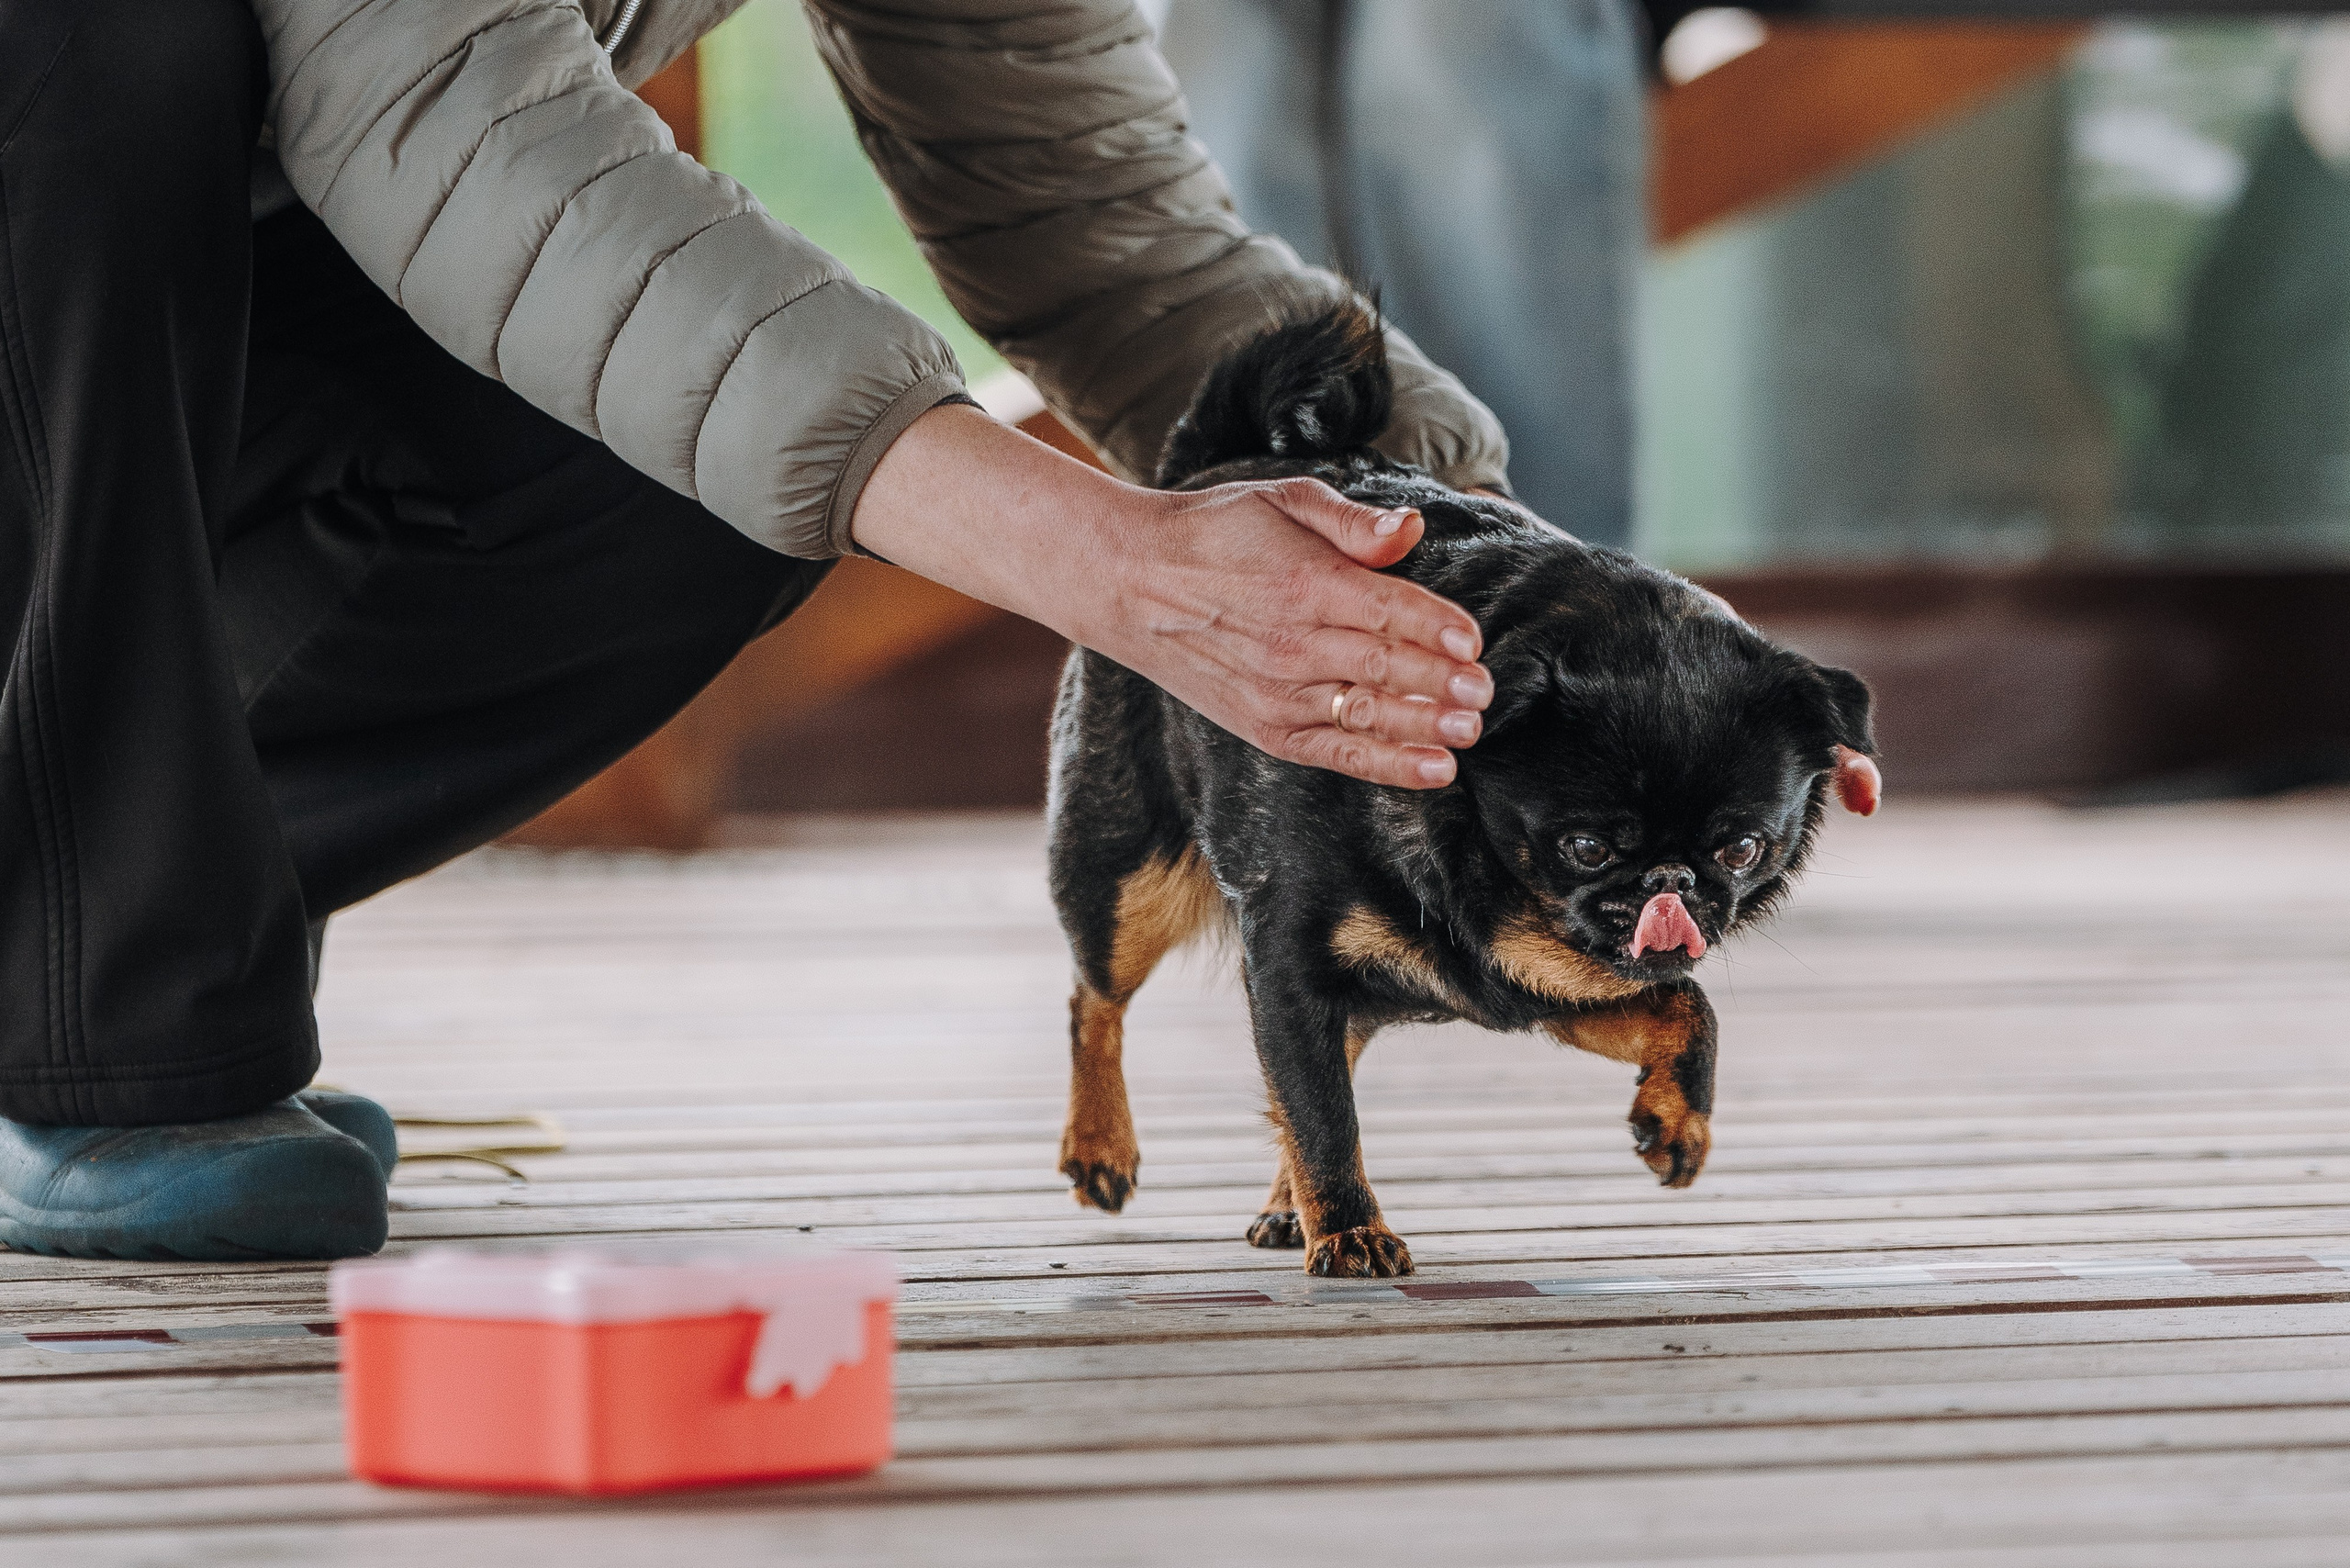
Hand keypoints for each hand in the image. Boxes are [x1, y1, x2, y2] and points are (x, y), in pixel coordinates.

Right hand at [850, 405, 1491, 787]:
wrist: (1130, 582)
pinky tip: (1436, 769)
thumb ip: (1351, 522)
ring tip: (1470, 729)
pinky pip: (1341, 753)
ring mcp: (1278, 693)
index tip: (1473, 640)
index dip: (1437, 626)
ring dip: (1426, 725)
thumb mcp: (1282, 500)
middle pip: (1386, 667)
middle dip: (1443, 683)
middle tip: (1485, 693)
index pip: (1389, 609)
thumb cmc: (1216, 533)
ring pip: (1369, 713)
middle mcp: (1292, 644)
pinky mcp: (1267, 728)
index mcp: (1303, 582)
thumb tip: (1411, 531)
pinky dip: (1390, 765)